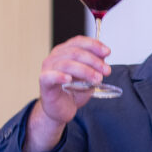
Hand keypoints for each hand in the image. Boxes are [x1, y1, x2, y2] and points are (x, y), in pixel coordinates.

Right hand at [24, 37, 110, 151]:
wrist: (62, 109)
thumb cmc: (73, 91)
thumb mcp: (89, 77)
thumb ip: (95, 66)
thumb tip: (104, 57)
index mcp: (65, 52)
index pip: (78, 42)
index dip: (94, 45)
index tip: (107, 52)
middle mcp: (55, 58)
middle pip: (75, 52)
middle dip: (94, 61)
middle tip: (106, 71)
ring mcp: (48, 69)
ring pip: (66, 64)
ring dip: (85, 71)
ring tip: (97, 79)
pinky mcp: (44, 83)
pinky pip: (50, 77)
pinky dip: (60, 76)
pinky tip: (68, 79)